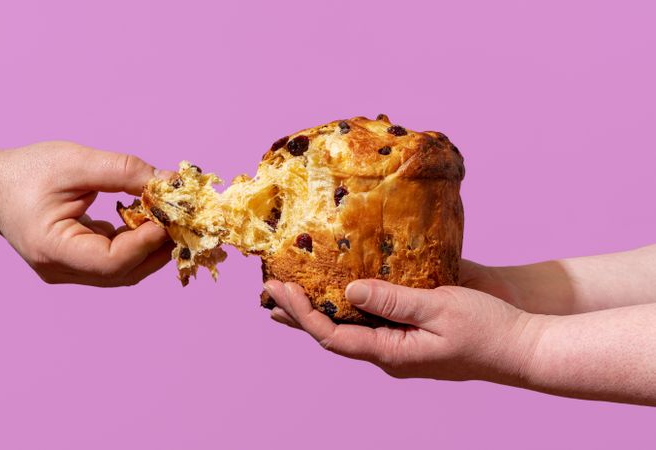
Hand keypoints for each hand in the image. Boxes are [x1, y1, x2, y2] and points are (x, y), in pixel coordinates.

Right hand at [0, 141, 170, 285]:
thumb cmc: (27, 172)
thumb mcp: (76, 162)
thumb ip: (124, 171)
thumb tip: (171, 183)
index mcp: (52, 250)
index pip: (111, 261)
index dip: (146, 243)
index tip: (170, 217)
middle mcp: (62, 269)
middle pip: (123, 272)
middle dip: (159, 248)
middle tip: (186, 222)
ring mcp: (70, 270)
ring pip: (124, 271)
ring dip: (153, 248)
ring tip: (175, 220)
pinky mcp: (79, 262)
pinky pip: (117, 260)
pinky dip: (139, 243)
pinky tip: (154, 220)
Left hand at [264, 279, 544, 382]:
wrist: (523, 348)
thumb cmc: (489, 329)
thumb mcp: (440, 307)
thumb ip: (393, 299)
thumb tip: (349, 290)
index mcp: (392, 354)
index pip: (331, 336)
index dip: (301, 314)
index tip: (278, 290)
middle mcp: (389, 355)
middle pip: (332, 335)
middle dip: (299, 314)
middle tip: (270, 291)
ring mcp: (400, 348)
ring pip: (349, 329)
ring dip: (319, 311)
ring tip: (292, 293)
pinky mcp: (411, 337)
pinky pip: (369, 323)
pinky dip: (347, 307)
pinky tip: (339, 294)